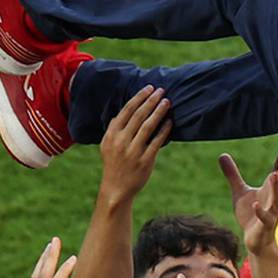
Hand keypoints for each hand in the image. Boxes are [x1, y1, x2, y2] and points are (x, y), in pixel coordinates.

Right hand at [99, 86, 173, 203]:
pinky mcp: (145, 161)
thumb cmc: (114, 164)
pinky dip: (164, 130)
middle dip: (151, 101)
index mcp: (112, 135)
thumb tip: (123, 112)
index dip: (139, 98)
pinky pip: (156, 142)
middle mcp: (121, 141)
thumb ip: (114, 128)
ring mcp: (133, 151)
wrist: (116, 188)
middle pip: (138, 116)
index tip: (149, 88)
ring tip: (167, 102)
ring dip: (158, 112)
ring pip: (148, 126)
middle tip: (161, 91)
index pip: (126, 111)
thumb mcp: (107, 145)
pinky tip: (170, 122)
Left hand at [220, 135, 277, 256]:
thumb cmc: (251, 215)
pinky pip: (264, 217)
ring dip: (275, 187)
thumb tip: (222, 154)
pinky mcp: (265, 225)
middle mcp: (275, 198)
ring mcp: (272, 212)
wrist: (256, 241)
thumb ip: (233, 174)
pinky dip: (261, 211)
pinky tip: (256, 203)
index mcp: (271, 188)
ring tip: (273, 174)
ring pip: (276, 198)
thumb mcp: (240, 192)